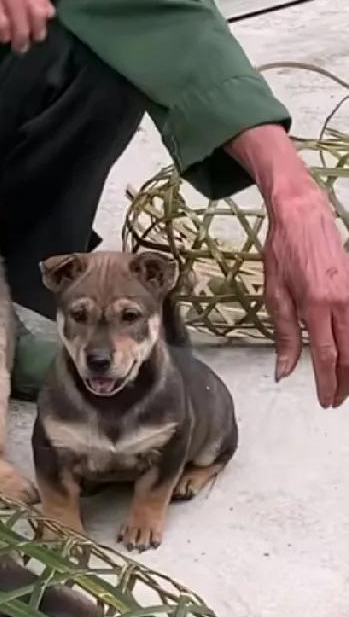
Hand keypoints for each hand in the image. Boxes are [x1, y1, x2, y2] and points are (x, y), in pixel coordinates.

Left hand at [264, 182, 348, 406]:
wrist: (303, 216)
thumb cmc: (285, 251)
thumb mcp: (275, 294)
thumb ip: (284, 335)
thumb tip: (284, 369)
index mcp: (318, 305)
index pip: (328, 356)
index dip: (328, 383)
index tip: (326, 400)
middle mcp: (343, 302)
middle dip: (346, 382)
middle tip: (336, 400)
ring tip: (345, 384)